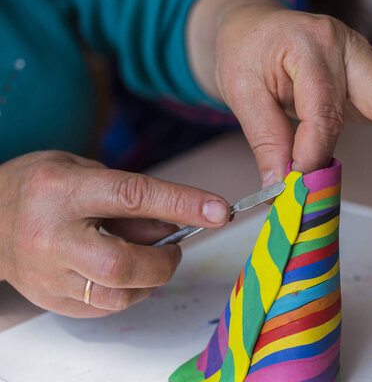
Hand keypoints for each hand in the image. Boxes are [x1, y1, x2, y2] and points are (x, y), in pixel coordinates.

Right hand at [0, 151, 229, 317]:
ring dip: (150, 280)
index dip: (183, 204)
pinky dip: (129, 292)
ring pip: (116, 296)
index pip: (133, 197)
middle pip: (123, 264)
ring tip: (150, 259)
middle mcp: (51, 236)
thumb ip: (131, 199)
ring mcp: (46, 274)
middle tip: (175, 248)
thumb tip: (177, 224)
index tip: (219, 211)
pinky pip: (104, 308)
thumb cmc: (44, 186)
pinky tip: (124, 273)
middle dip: (164, 261)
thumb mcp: (86, 171)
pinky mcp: (49, 299)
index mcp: (63, 191)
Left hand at [187, 0, 371, 201]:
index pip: (323, 106)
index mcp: (310, 45)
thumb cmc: (248, 52)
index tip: (299, 181)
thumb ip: (266, 138)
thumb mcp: (242, 90)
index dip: (314, 148)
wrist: (256, 29)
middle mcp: (349, 49)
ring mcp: (367, 62)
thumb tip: (284, 186)